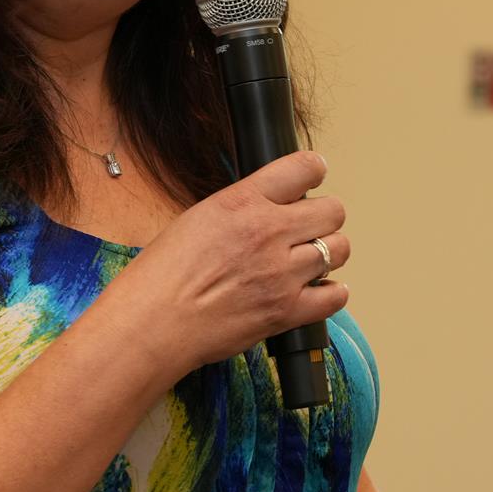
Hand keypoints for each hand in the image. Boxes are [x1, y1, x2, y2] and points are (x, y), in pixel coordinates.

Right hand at [103, 150, 349, 378]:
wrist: (153, 323)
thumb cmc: (163, 275)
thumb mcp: (198, 218)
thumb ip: (241, 208)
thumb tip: (270, 206)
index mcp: (243, 202)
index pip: (305, 168)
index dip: (313, 172)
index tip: (311, 179)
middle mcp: (268, 232)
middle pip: (333, 211)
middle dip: (322, 217)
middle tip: (306, 228)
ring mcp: (282, 274)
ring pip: (339, 250)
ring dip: (327, 253)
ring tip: (306, 261)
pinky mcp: (287, 311)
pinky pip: (335, 296)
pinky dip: (330, 293)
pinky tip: (314, 290)